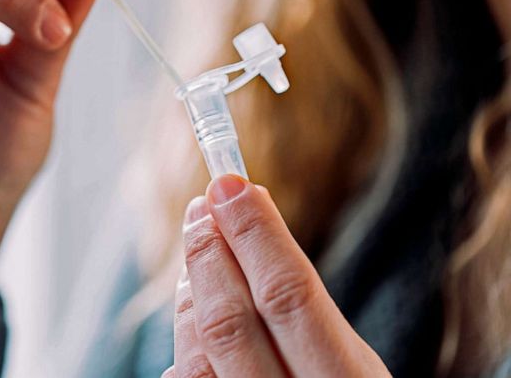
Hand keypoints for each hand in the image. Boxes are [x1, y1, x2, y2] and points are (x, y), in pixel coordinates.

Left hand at [162, 175, 390, 377]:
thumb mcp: (356, 365)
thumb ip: (307, 309)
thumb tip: (247, 224)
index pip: (289, 296)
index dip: (254, 235)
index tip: (229, 184)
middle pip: (230, 323)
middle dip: (209, 255)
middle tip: (202, 205)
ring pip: (197, 357)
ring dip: (192, 294)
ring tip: (200, 250)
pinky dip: (187, 340)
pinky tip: (195, 309)